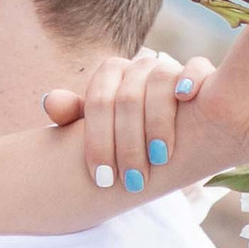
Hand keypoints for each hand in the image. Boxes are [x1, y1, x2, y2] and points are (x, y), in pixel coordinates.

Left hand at [36, 45, 200, 192]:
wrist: (162, 132)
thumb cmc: (122, 133)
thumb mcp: (96, 129)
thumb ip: (72, 116)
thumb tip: (49, 102)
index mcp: (109, 74)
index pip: (98, 102)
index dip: (98, 142)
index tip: (102, 179)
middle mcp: (138, 66)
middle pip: (128, 98)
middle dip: (128, 145)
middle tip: (132, 181)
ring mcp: (168, 67)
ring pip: (160, 82)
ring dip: (159, 122)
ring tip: (160, 158)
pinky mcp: (199, 74)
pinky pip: (197, 67)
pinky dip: (191, 78)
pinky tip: (186, 98)